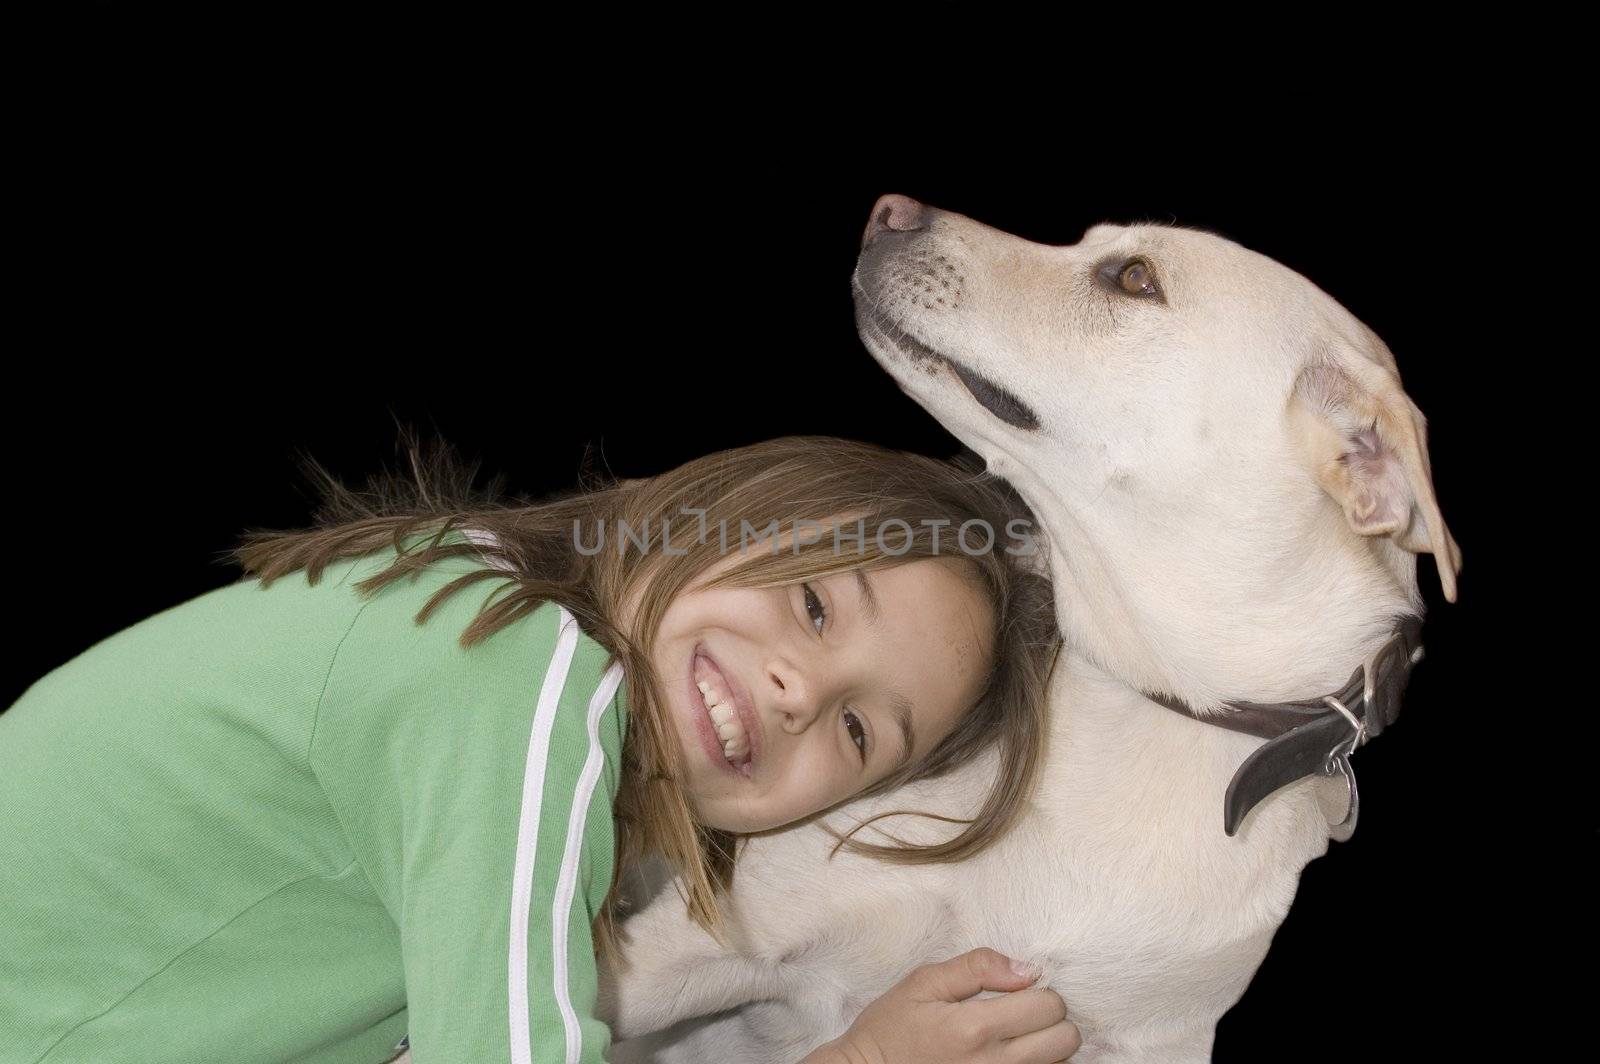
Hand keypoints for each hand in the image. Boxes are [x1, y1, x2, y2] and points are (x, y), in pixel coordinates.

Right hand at [810, 947, 1080, 1063]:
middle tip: (1022, 1013)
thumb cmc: (891, 1029)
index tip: (1018, 991)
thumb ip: (977, 967)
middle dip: (1051, 1019)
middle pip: (1065, 1039)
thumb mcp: (923, 983)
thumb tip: (1027, 969)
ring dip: (1046, 1046)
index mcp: (974, 1028)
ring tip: (1014, 1037)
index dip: (1039, 991)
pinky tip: (1009, 1056)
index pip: (1048, 1005)